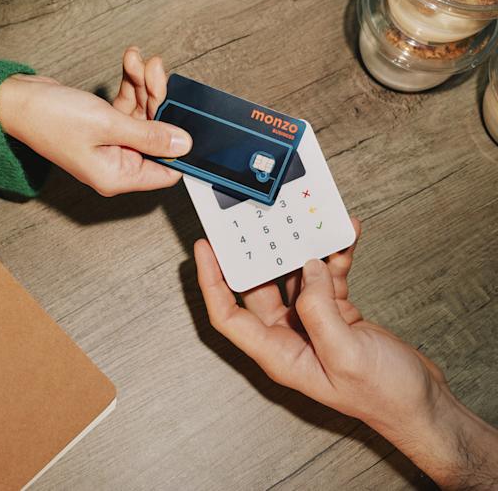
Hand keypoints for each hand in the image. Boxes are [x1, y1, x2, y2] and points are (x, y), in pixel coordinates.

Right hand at [0, 47, 190, 195]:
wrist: (16, 100)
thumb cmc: (49, 119)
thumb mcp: (107, 125)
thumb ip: (149, 134)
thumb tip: (183, 144)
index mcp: (116, 176)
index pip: (166, 170)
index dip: (180, 147)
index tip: (188, 118)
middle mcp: (116, 163)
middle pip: (156, 135)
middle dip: (158, 100)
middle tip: (155, 72)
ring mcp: (110, 144)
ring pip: (143, 115)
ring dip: (144, 86)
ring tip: (139, 62)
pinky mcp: (103, 125)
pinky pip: (128, 107)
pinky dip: (131, 85)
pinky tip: (130, 64)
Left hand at [195, 219, 497, 488]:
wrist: (420, 405)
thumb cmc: (382, 395)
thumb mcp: (345, 355)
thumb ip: (319, 310)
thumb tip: (307, 267)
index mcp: (277, 353)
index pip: (228, 314)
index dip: (211, 281)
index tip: (205, 247)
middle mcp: (288, 336)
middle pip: (257, 288)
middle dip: (256, 254)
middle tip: (252, 222)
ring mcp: (312, 324)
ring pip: (295, 277)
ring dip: (301, 250)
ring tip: (305, 220)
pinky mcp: (336, 313)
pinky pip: (326, 277)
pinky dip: (334, 257)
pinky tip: (344, 237)